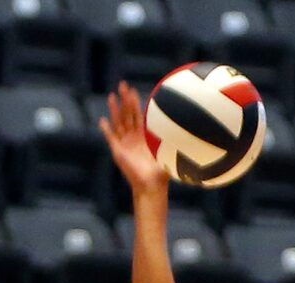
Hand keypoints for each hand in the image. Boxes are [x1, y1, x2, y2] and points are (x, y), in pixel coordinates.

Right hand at [99, 81, 165, 198]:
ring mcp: (124, 144)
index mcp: (142, 136)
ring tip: (112, 96)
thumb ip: (175, 140)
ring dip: (115, 110)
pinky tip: (102, 120)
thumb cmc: (161, 172)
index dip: (134, 102)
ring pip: (118, 122)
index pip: (137, 115)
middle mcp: (132, 138)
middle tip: (122, 85)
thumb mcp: (169, 151)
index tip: (133, 90)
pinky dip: (106, 130)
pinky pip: (111, 138)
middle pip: (126, 114)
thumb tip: (191, 128)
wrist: (151, 186)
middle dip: (124, 100)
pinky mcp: (118, 152)